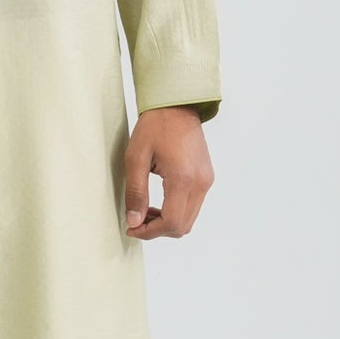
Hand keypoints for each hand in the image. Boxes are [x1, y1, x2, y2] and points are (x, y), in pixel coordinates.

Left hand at [123, 106, 212, 238]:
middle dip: (158, 230)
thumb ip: (136, 193)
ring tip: (146, 209)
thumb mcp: (136, 158)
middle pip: (182, 226)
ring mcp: (206, 181)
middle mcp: (200, 183)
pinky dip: (176, 212)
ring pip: (189, 220)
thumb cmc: (154, 127)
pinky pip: (193, 207)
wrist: (176, 105)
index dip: (149, 232)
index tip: (132, 228)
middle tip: (136, 220)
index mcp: (183, 178)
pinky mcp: (207, 178)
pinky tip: (159, 202)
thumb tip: (134, 222)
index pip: (171, 222)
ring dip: (167, 222)